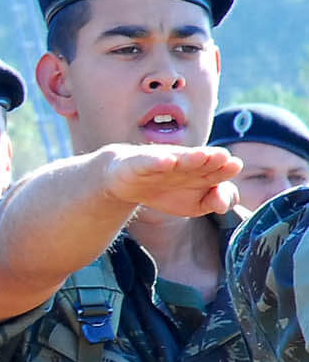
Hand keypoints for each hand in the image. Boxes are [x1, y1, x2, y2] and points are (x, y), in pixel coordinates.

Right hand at [99, 144, 240, 217]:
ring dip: (191, 157)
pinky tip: (167, 162)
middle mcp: (186, 162)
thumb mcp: (195, 205)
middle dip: (213, 158)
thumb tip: (223, 204)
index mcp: (204, 170)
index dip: (227, 169)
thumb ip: (215, 202)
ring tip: (202, 156)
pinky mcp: (141, 163)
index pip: (220, 170)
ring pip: (179, 158)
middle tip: (223, 157)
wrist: (127, 181)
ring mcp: (164, 161)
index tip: (234, 167)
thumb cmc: (166, 191)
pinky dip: (158, 161)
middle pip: (202, 160)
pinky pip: (150, 162)